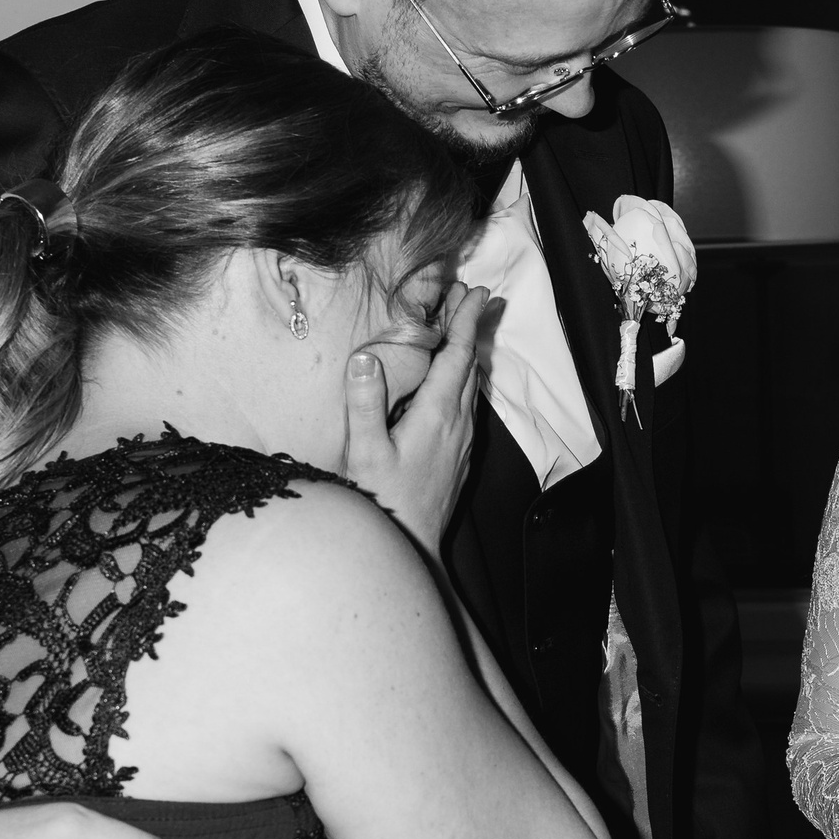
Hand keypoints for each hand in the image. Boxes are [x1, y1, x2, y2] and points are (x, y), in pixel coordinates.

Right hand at [344, 279, 485, 555]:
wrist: (411, 545)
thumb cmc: (384, 500)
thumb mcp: (365, 452)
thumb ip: (365, 404)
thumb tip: (365, 357)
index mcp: (436, 415)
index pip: (457, 357)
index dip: (465, 322)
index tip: (474, 292)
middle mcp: (457, 424)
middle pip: (469, 365)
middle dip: (469, 328)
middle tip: (468, 296)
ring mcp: (462, 440)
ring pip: (472, 386)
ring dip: (468, 353)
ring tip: (463, 328)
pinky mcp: (460, 455)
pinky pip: (468, 405)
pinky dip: (465, 380)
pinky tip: (456, 383)